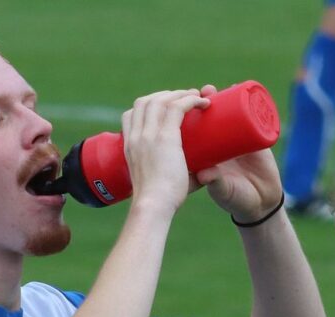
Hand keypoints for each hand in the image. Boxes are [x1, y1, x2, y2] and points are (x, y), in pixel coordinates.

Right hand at [122, 89, 209, 216]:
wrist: (153, 205)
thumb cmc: (160, 201)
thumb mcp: (163, 183)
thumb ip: (183, 175)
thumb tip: (205, 173)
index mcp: (129, 147)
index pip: (130, 115)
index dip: (147, 106)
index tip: (165, 108)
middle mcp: (136, 137)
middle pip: (144, 101)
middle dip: (165, 95)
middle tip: (184, 99)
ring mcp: (149, 135)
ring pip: (161, 100)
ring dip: (179, 94)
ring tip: (196, 96)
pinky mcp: (165, 137)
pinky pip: (177, 107)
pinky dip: (190, 100)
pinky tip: (202, 103)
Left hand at [193, 85, 282, 222]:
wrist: (261, 203)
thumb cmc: (236, 198)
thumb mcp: (222, 189)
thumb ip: (214, 182)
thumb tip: (204, 173)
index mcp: (207, 154)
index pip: (195, 131)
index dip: (188, 117)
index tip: (182, 105)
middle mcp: (220, 143)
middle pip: (210, 117)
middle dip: (203, 101)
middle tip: (201, 92)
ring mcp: (238, 139)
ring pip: (230, 113)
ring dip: (222, 98)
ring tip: (214, 90)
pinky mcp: (257, 137)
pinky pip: (252, 116)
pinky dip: (248, 104)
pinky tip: (242, 92)